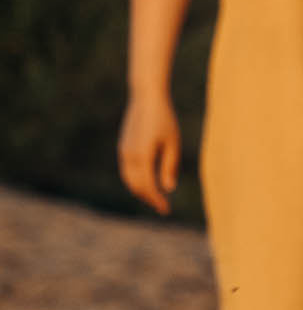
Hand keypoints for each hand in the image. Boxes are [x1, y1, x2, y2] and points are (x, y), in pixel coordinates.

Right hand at [117, 94, 180, 214]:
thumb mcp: (173, 143)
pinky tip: (148, 182)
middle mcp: (128, 156)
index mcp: (141, 157)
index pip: (148, 187)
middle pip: (136, 186)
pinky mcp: (123, 147)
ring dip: (141, 191)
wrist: (146, 98)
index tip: (166, 210)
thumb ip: (169, 166)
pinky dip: (136, 180)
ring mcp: (123, 152)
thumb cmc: (164, 119)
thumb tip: (168, 189)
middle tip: (162, 207)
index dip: (156, 201)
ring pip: (129, 179)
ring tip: (156, 198)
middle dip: (148, 198)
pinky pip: (127, 170)